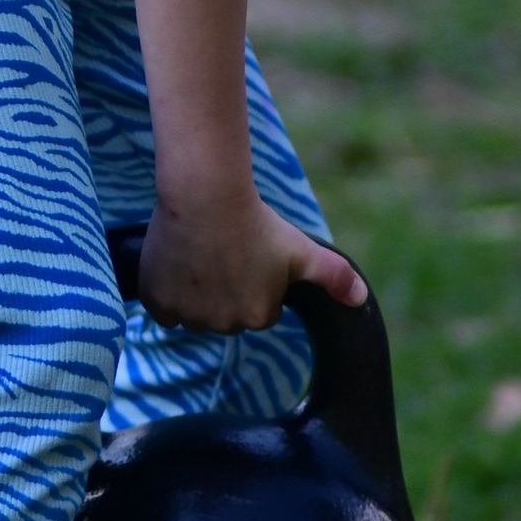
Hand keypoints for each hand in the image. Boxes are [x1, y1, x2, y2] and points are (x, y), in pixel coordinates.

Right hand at [136, 191, 365, 334]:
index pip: (259, 310)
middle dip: (227, 291)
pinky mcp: (157, 303)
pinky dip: (168, 293)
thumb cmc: (257, 220)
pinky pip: (164, 310)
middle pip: (226, 314)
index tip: (249, 256)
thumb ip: (335, 275)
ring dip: (198, 294)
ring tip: (202, 255)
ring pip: (194, 314)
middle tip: (225, 253)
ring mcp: (188, 316)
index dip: (256, 282)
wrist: (206, 196)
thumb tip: (363, 299)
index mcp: (258, 316)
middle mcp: (222, 325)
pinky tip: (178, 264)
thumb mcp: (302, 248)